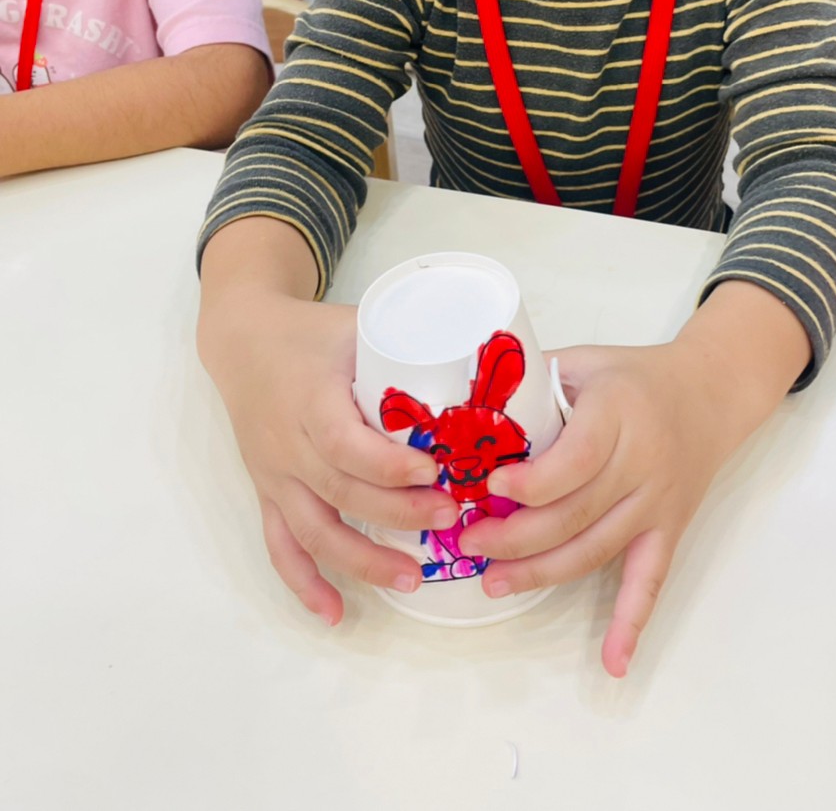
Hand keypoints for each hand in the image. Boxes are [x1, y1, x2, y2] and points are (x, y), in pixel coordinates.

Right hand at [198, 292, 453, 624]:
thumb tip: (487, 357)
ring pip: (314, 529)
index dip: (386, 465)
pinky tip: (334, 612)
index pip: (343, 443)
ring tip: (410, 579)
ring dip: (360, 561)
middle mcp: (288, 444)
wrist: (243, 340)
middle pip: (339, 492)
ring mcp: (277, 474)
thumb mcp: (357, 327)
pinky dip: (304, 583)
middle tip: (447, 519)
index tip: (430, 473)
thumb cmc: (311, 333)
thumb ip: (411, 342)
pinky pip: (281, 545)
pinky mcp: (269, 492)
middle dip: (395, 513)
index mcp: (310, 399)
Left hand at [459, 282, 810, 677]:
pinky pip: (650, 581)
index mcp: (619, 412)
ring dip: (542, 572)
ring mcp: (658, 502)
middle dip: (516, 535)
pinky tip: (613, 661)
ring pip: (596, 550)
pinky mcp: (669, 529)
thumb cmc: (636, 375)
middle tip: (470, 541)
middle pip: (576, 514)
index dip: (532, 482)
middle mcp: (643, 462)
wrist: (710, 392)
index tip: (491, 485)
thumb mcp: (585, 359)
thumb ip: (531, 378)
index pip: (577, 459)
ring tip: (493, 580)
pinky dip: (632, 623)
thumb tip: (460, 398)